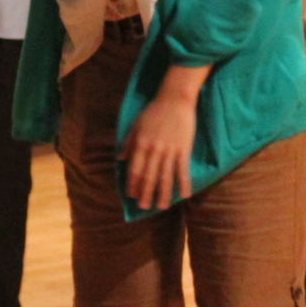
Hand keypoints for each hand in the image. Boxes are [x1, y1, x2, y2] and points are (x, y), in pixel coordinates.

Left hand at [122, 89, 197, 210]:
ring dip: (164, 192)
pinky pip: (183, 169)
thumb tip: (120, 159)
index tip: (132, 196)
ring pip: (165, 176)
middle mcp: (154, 149)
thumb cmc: (154, 110)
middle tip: (144, 207)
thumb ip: (128, 143)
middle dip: (146, 193)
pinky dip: (184, 182)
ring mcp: (169, 150)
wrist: (175, 99)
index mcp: (141, 144)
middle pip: (149, 176)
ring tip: (162, 206)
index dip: (133, 183)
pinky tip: (185, 194)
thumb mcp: (136, 125)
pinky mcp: (183, 149)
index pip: (135, 169)